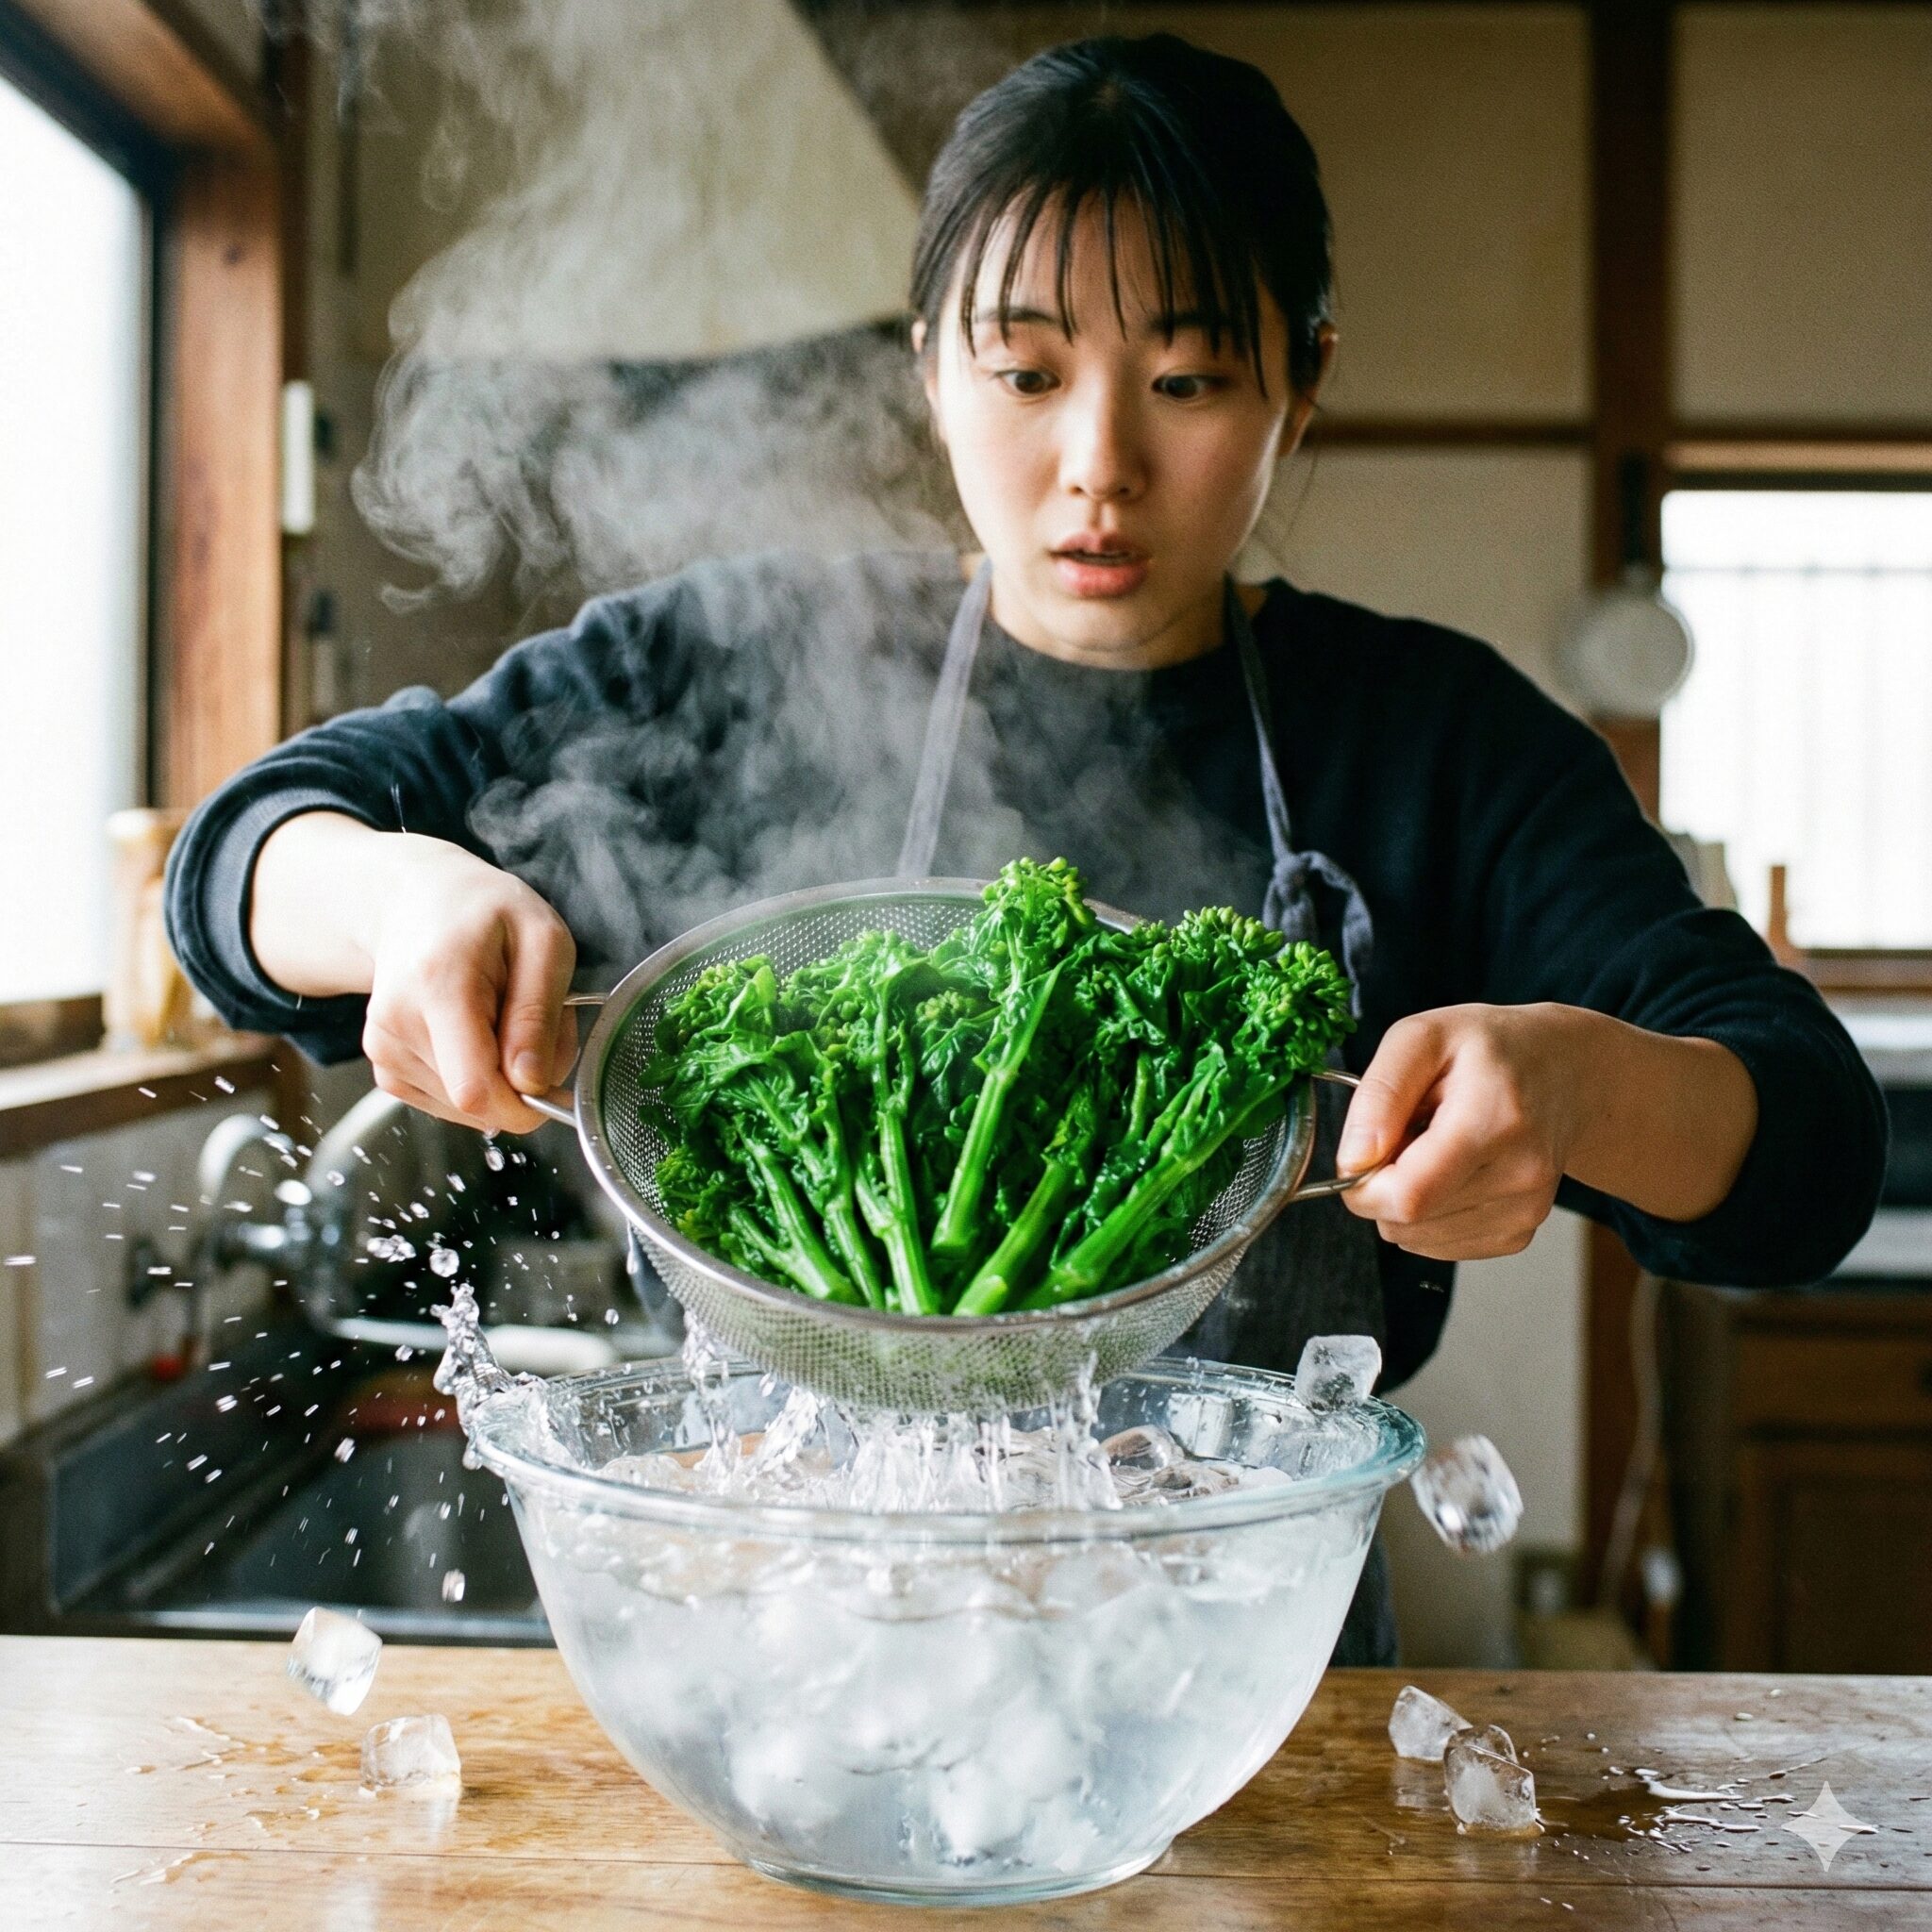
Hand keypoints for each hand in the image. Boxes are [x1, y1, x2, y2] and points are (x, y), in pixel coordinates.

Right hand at [360, 837, 578, 1133]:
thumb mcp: (542, 940)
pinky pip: (447, 1102)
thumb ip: (538, 1015)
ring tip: (503, 1018)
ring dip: (501, 1077)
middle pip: (475, 1102)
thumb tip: (531, 1083)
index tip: (551, 1069)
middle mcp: (397, 1024)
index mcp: (437, 987)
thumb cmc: (485, 912)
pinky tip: (478, 1033)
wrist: (416, 902)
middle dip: (522, 1081)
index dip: (525, 1102)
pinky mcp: (385, 1066)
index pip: (475, 1091)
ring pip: (463, 1107)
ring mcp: (384, 1049)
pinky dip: (475, 1078)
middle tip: (535, 1024)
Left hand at [1334, 1004, 1586, 1260]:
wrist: (1565, 1071)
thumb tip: (1352, 1161)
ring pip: (1416, 1238)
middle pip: (1407, 1220)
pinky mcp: (1522, 1231)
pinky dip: (1428, 1214)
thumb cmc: (1488, 1048)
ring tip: (1432, 1148)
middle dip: (1381, 1184)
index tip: (1362, 1151)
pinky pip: (1439, 1246)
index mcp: (1495, 1118)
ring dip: (1404, 1198)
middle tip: (1405, 1135)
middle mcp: (1521, 1173)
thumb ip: (1379, 1096)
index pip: (1409, 1195)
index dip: (1363, 1185)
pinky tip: (1450, 1171)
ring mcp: (1527, 1209)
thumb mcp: (1421, 1037)